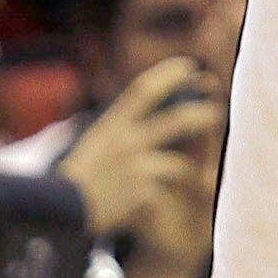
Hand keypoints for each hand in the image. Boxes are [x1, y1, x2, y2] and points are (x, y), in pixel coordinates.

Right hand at [60, 56, 222, 241]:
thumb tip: (145, 107)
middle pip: (175, 120)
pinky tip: (159, 203)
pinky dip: (165, 198)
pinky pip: (164, 194)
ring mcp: (136, 168)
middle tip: (216, 111)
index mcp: (113, 124)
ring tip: (200, 171)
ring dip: (190, 168)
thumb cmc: (78, 176)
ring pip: (179, 163)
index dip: (169, 74)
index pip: (145, 89)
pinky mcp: (141, 195)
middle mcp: (127, 142)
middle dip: (201, 114)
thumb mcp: (96, 141)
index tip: (189, 66)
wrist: (61, 212)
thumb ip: (121, 126)